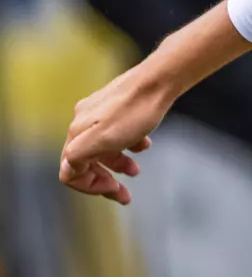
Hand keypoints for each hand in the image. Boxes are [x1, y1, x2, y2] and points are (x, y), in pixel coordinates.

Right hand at [58, 62, 172, 204]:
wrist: (159, 80)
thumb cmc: (135, 111)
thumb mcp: (104, 139)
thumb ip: (79, 156)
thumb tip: (67, 170)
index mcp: (77, 133)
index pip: (70, 172)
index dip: (90, 186)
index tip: (114, 190)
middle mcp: (82, 122)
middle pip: (86, 162)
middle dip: (104, 181)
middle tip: (125, 196)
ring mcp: (99, 113)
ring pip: (103, 148)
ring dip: (118, 164)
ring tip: (136, 171)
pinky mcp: (117, 107)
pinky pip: (118, 134)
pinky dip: (129, 145)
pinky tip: (144, 144)